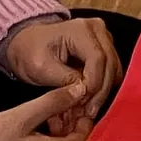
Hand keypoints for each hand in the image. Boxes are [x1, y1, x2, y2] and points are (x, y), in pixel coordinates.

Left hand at [2, 17, 121, 132]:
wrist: (26, 44)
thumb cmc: (29, 51)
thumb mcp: (41, 67)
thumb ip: (65, 79)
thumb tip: (84, 92)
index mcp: (81, 29)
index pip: (98, 58)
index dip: (93, 83)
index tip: (83, 102)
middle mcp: (97, 29)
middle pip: (110, 64)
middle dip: (100, 91)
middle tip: (87, 112)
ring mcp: (103, 37)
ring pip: (114, 69)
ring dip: (102, 91)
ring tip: (86, 108)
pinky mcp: (104, 48)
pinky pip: (111, 70)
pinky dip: (102, 86)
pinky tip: (88, 99)